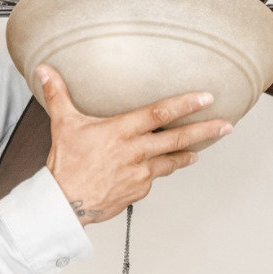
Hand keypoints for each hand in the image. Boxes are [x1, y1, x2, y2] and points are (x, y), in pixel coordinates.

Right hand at [36, 64, 230, 224]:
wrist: (65, 203)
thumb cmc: (66, 164)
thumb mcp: (63, 123)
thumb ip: (58, 94)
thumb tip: (45, 70)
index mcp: (122, 131)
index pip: (160, 113)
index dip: (186, 104)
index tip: (207, 97)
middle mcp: (136, 151)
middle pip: (178, 139)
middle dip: (206, 130)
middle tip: (227, 125)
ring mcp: (140, 173)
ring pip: (172, 161)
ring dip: (189, 154)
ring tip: (202, 149)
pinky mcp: (139, 190)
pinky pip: (154, 177)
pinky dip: (158, 171)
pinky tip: (160, 167)